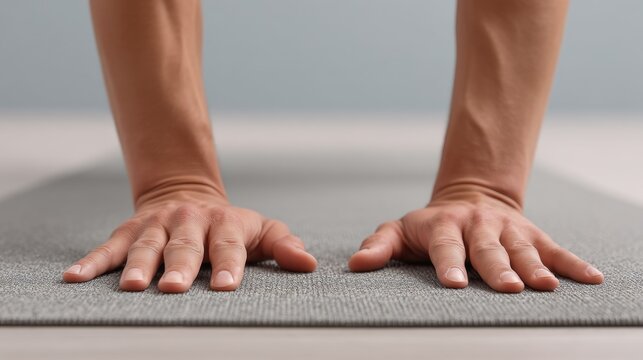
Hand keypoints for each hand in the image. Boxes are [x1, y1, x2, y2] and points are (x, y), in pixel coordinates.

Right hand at [63, 191, 316, 292]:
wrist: (187, 195)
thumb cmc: (229, 226)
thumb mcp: (260, 230)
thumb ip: (282, 245)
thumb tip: (309, 265)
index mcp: (224, 224)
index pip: (228, 246)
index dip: (227, 266)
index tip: (226, 287)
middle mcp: (188, 223)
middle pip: (184, 247)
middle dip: (178, 267)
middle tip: (172, 288)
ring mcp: (156, 226)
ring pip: (146, 246)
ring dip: (137, 266)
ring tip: (132, 287)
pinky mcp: (129, 231)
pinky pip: (109, 248)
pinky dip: (92, 262)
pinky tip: (75, 278)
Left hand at [348, 192, 603, 292]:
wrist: (470, 197)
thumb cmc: (431, 226)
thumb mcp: (401, 230)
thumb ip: (380, 246)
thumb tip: (355, 265)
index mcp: (444, 227)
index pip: (446, 247)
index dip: (450, 264)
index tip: (455, 284)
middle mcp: (478, 227)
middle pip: (489, 250)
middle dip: (498, 269)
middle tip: (509, 288)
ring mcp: (507, 231)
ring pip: (523, 250)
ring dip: (536, 267)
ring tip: (547, 286)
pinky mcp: (531, 235)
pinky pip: (554, 249)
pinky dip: (572, 263)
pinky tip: (590, 278)